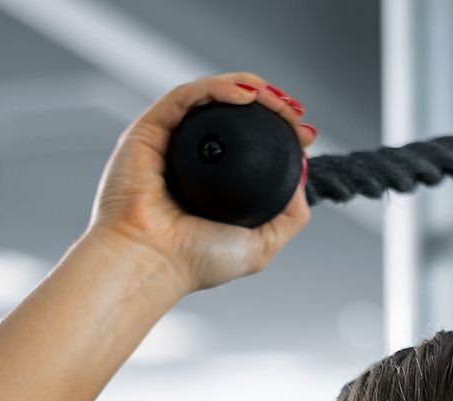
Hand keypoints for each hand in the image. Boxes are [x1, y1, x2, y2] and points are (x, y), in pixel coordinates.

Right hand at [88, 74, 315, 294]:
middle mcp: (188, 157)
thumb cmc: (194, 262)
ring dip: (249, 87)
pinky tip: (247, 96)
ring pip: (211, 95)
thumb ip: (289, 215)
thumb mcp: (261, 245)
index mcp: (209, 181)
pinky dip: (218, 88)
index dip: (278, 127)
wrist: (153, 263)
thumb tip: (301, 172)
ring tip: (277, 100)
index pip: (247, 139)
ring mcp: (167, 141)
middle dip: (270, 103)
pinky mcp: (148, 130)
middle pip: (231, 111)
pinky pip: (187, 96)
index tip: (304, 132)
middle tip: (294, 113)